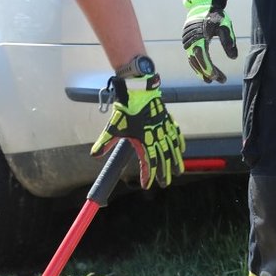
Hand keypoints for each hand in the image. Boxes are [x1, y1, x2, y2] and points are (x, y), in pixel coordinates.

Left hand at [91, 74, 184, 188]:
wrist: (137, 91)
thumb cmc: (125, 110)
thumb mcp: (113, 127)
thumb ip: (105, 142)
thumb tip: (94, 155)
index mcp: (144, 140)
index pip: (148, 163)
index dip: (147, 175)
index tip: (146, 185)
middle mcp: (156, 136)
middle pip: (163, 158)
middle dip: (164, 172)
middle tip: (165, 183)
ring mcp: (163, 128)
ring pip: (172, 148)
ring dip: (176, 161)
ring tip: (179, 172)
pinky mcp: (166, 119)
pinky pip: (176, 133)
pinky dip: (179, 142)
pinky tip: (181, 149)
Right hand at [182, 0, 237, 82]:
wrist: (202, 4)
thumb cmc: (215, 14)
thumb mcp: (224, 26)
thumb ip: (228, 41)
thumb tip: (234, 57)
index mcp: (199, 38)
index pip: (203, 58)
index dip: (209, 69)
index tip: (216, 78)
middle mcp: (191, 42)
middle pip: (198, 62)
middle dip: (207, 72)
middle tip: (219, 80)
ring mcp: (188, 42)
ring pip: (193, 61)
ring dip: (201, 71)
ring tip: (210, 80)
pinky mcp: (188, 41)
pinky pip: (191, 56)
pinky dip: (197, 64)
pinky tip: (204, 70)